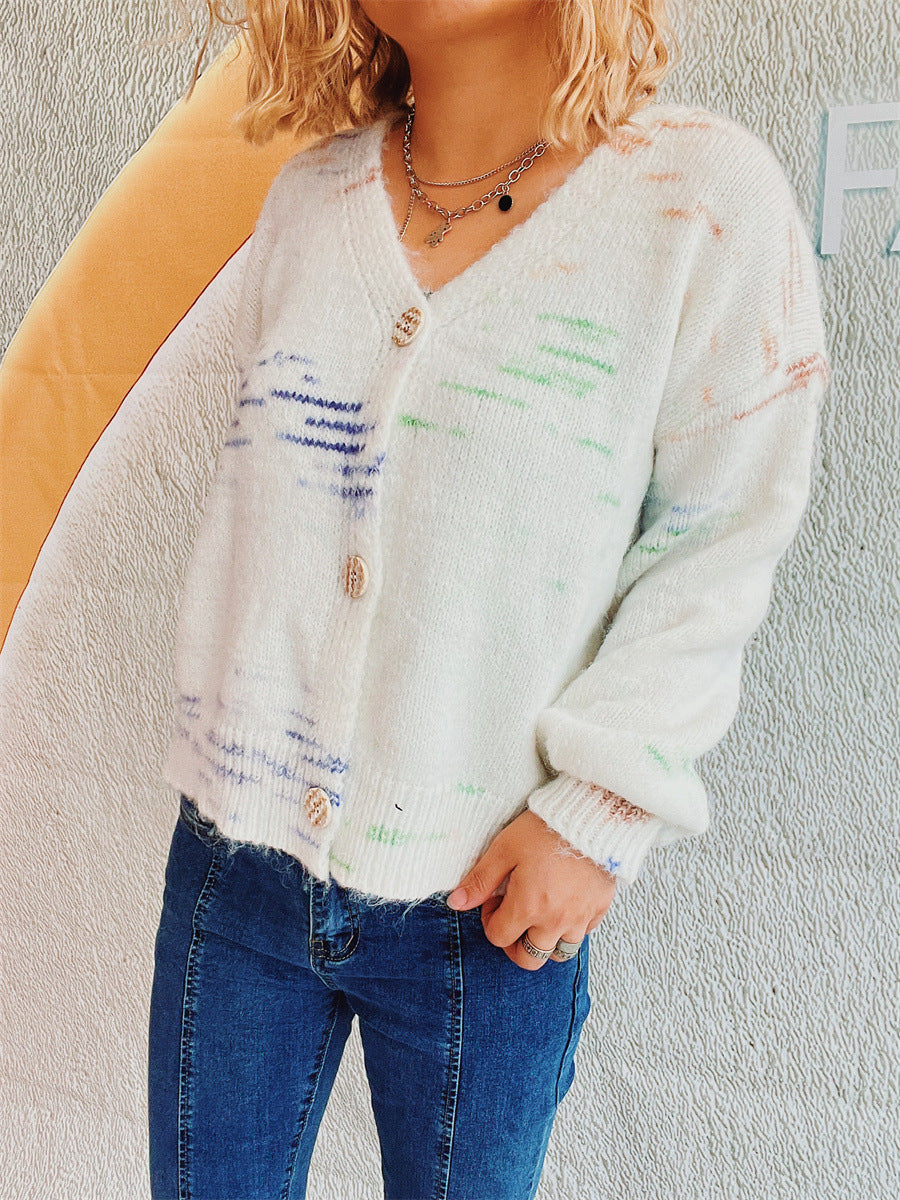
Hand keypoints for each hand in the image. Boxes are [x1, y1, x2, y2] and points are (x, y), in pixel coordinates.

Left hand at [447, 809, 615, 969]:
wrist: (592, 816)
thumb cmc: (546, 828)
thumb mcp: (504, 849)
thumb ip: (480, 880)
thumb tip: (455, 903)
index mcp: (528, 907)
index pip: (499, 938)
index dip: (490, 920)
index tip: (496, 900)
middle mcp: (555, 921)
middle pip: (529, 958)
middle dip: (515, 946)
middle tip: (514, 920)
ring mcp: (580, 917)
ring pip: (559, 953)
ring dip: (545, 941)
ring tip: (540, 916)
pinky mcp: (600, 908)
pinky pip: (584, 933)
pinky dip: (571, 927)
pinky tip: (564, 904)